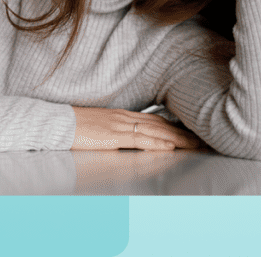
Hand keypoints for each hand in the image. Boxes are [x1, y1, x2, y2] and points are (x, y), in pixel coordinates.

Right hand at [71, 107, 204, 150]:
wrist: (59, 122)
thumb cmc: (76, 125)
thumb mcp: (100, 125)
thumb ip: (117, 129)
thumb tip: (129, 137)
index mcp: (123, 115)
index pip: (155, 120)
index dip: (174, 126)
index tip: (190, 131)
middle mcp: (125, 117)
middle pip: (160, 124)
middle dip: (182, 133)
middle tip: (201, 139)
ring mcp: (120, 125)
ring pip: (155, 131)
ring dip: (177, 138)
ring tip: (194, 144)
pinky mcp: (113, 136)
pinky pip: (139, 139)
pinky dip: (156, 142)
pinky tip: (168, 146)